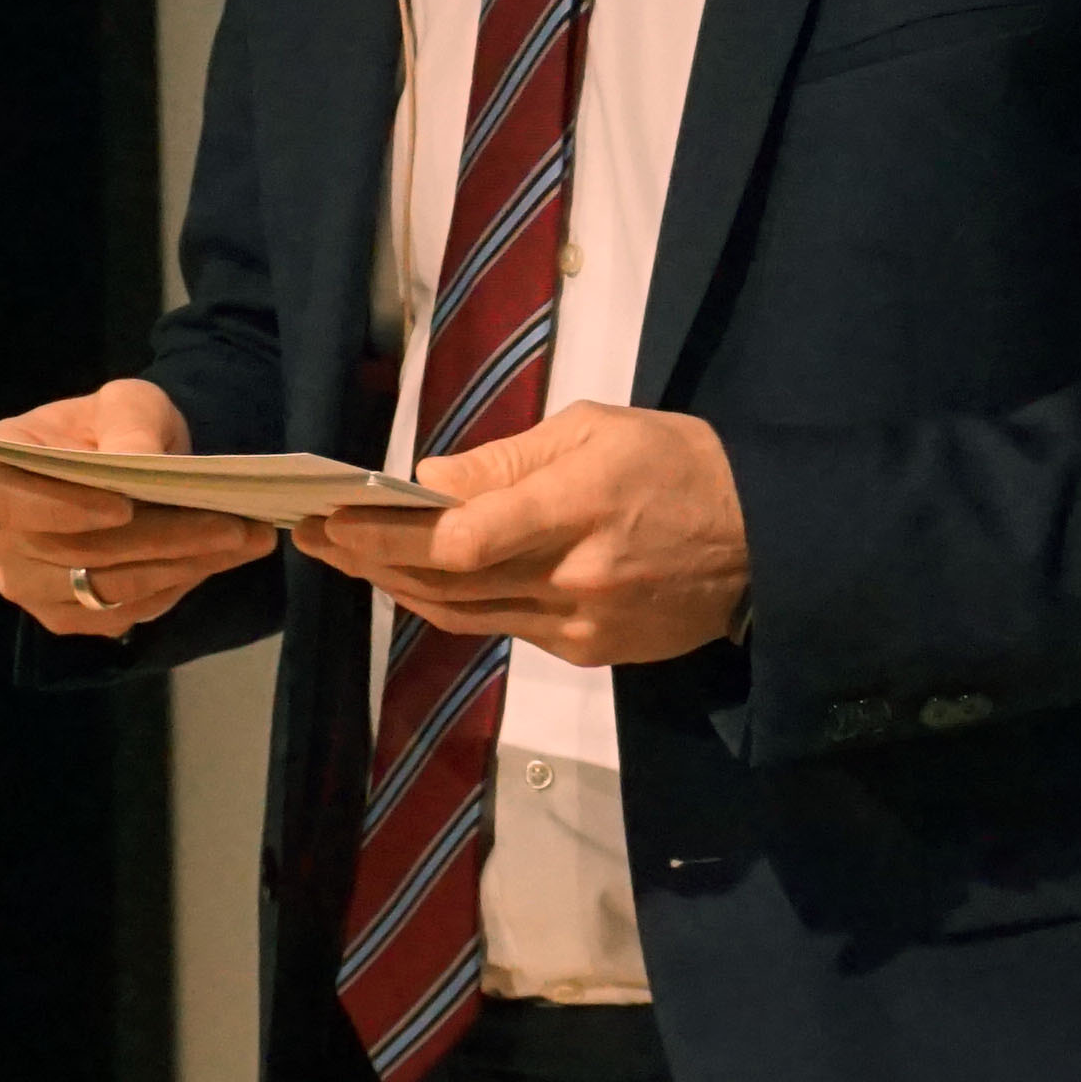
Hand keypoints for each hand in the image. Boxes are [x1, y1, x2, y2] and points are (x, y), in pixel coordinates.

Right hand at [0, 379, 273, 638]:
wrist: (130, 465)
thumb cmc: (116, 426)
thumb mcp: (127, 403)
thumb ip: (129, 424)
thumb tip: (138, 460)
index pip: (8, 501)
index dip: (63, 509)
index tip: (124, 505)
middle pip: (69, 552)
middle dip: (156, 539)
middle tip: (230, 524)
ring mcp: (25, 583)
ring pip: (101, 588)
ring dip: (178, 567)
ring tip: (241, 540)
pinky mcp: (64, 617)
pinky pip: (120, 613)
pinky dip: (174, 587)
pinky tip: (217, 560)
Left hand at [295, 401, 745, 667]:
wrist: (765, 543)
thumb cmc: (677, 464)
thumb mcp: (596, 431)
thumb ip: (507, 461)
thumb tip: (425, 480)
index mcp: (580, 506)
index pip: (464, 538)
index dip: (390, 533)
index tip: (335, 515)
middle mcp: (575, 576)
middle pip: (448, 581)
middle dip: (371, 558)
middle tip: (315, 537)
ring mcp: (580, 623)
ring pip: (463, 614)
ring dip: (398, 587)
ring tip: (347, 558)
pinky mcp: (587, 650)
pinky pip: (502, 629)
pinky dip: (453, 604)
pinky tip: (417, 581)